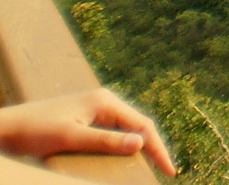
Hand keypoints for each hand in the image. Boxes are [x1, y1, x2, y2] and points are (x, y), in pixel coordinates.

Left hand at [0, 89, 176, 176]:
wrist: (7, 127)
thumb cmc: (35, 131)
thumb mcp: (71, 138)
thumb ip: (106, 141)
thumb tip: (141, 143)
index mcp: (105, 101)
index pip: (142, 125)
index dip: (158, 148)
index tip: (169, 170)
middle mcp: (103, 101)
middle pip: (137, 125)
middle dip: (152, 147)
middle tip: (164, 170)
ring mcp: (94, 109)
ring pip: (125, 129)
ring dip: (137, 146)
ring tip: (149, 165)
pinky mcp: (84, 118)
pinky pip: (112, 132)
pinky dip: (122, 145)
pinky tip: (123, 156)